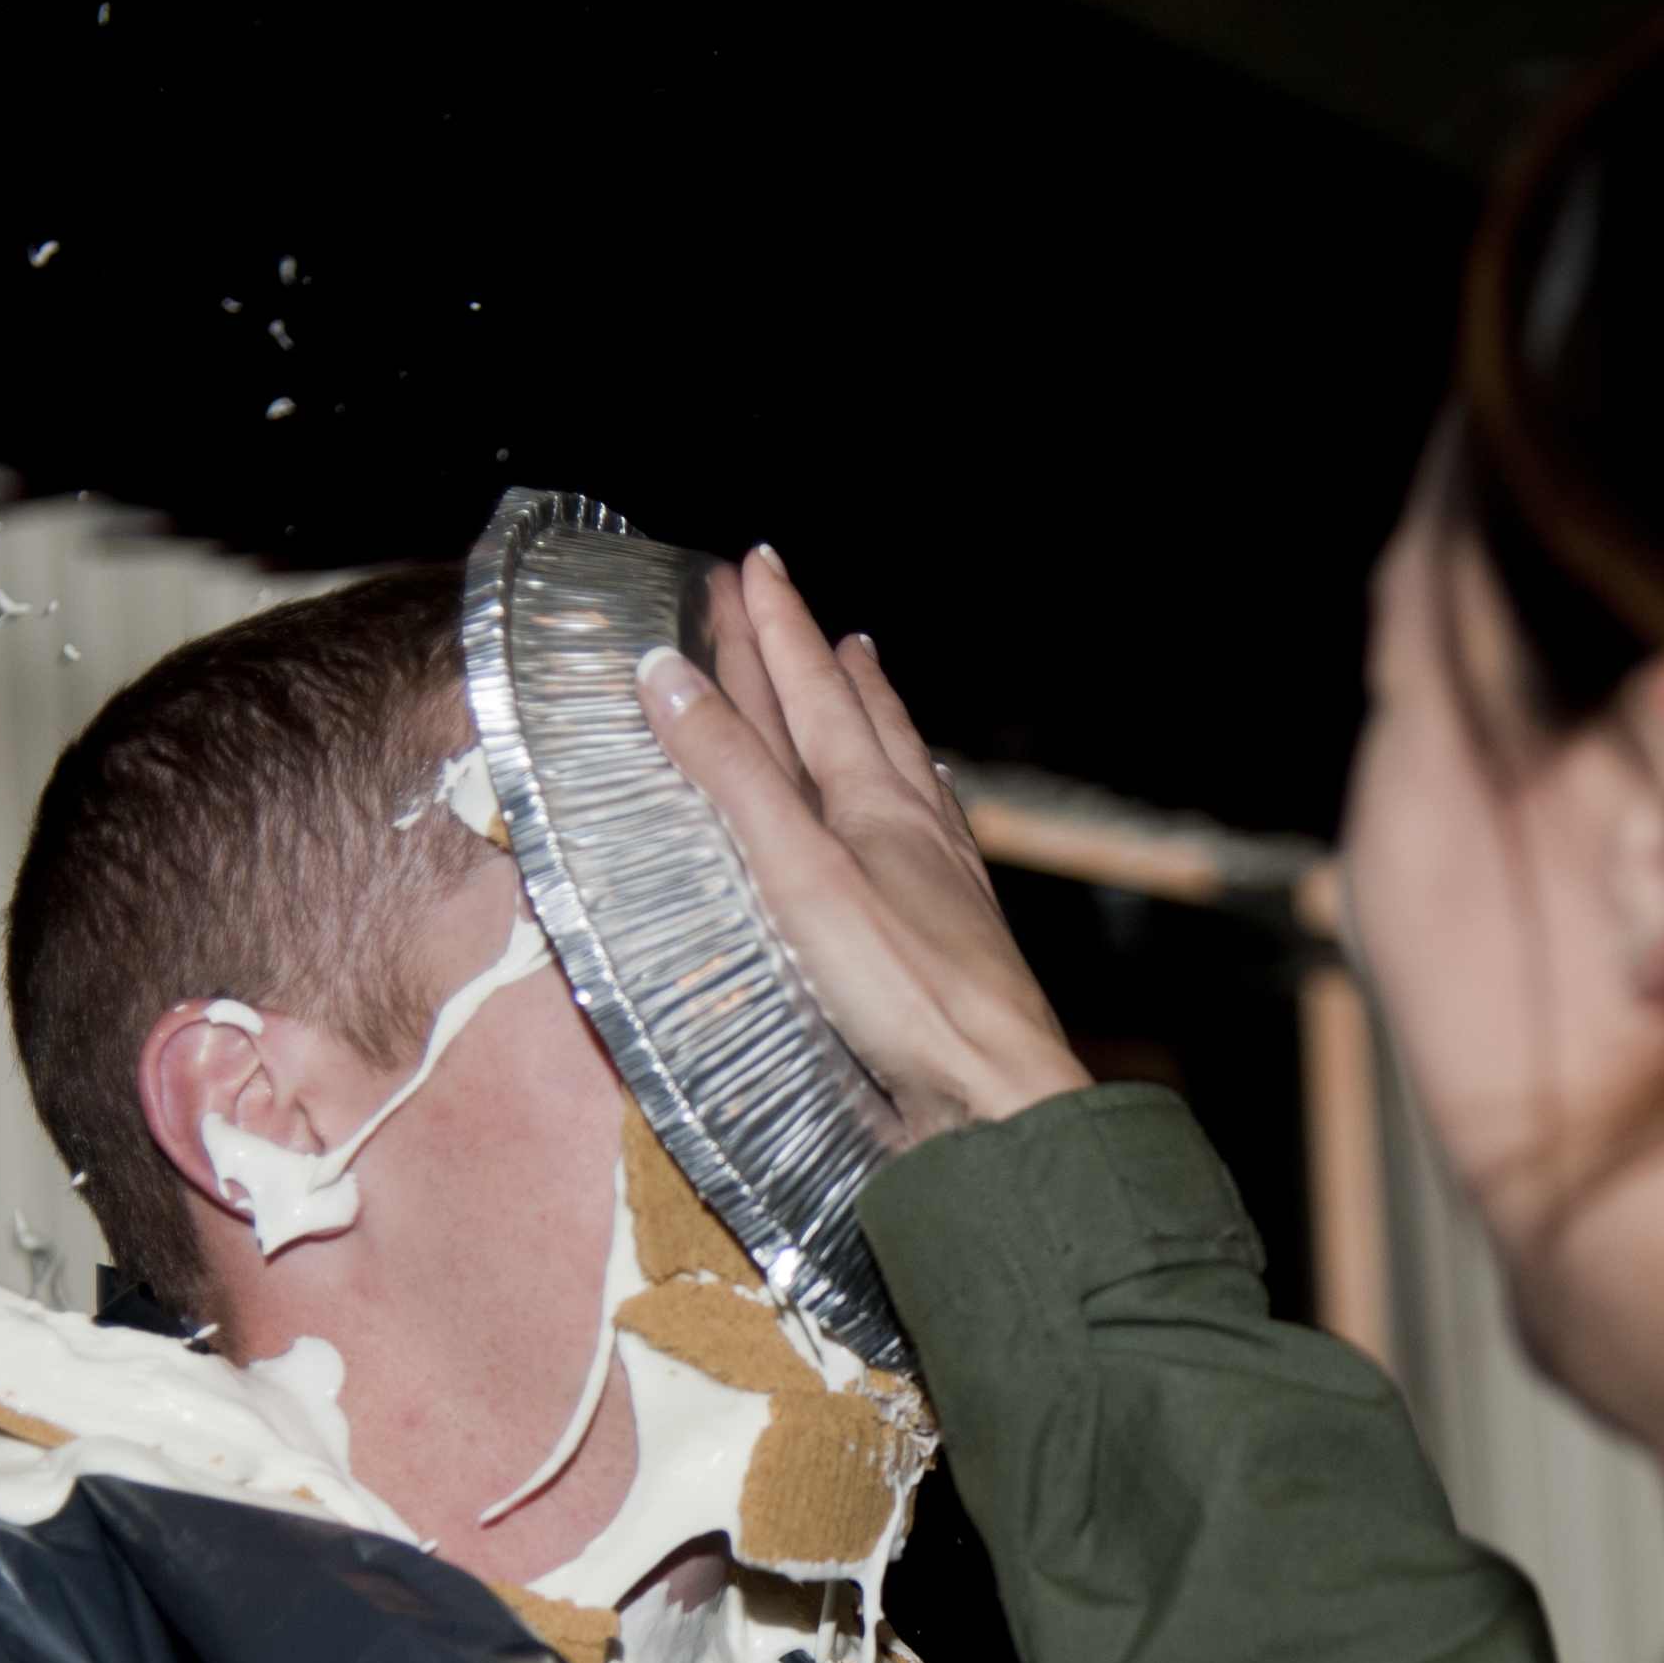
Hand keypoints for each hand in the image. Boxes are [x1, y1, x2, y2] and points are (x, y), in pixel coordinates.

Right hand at [637, 546, 1093, 1141]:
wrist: (996, 1093)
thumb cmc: (903, 989)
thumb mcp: (796, 872)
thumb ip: (734, 777)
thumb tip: (667, 677)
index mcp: (874, 799)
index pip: (814, 690)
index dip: (776, 629)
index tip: (751, 569)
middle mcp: (916, 824)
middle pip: (862, 716)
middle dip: (820, 655)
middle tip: (801, 604)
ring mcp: (944, 876)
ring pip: (905, 765)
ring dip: (876, 712)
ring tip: (868, 670)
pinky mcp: (956, 932)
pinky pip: (935, 827)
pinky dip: (917, 790)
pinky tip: (927, 800)